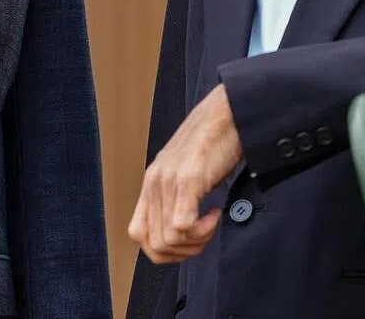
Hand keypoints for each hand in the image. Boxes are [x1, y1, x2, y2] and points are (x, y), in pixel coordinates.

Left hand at [128, 83, 243, 263]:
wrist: (227, 112)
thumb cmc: (213, 141)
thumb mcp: (185, 170)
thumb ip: (176, 194)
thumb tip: (180, 230)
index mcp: (152, 181)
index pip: (138, 234)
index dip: (163, 250)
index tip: (188, 240)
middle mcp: (155, 182)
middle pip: (154, 245)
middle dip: (183, 252)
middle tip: (204, 235)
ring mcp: (169, 180)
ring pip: (167, 240)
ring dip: (195, 242)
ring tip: (211, 223)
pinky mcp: (188, 179)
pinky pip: (181, 226)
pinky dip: (201, 231)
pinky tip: (215, 213)